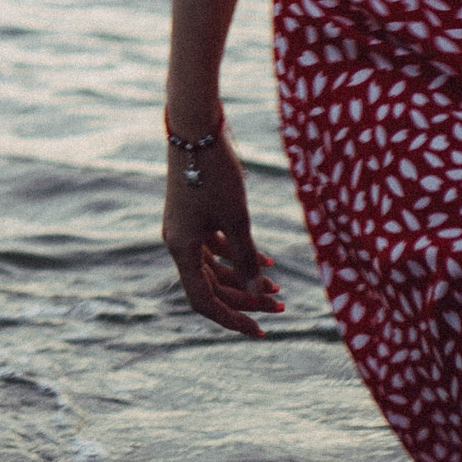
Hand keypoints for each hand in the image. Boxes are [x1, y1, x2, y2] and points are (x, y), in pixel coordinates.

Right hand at [161, 133, 282, 336]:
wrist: (196, 130)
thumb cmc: (215, 174)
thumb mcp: (237, 219)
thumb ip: (246, 258)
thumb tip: (258, 291)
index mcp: (181, 248)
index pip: (204, 301)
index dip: (232, 319)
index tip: (260, 331)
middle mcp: (179, 243)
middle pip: (212, 286)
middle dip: (246, 298)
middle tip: (281, 306)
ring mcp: (186, 228)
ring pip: (215, 268)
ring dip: (245, 278)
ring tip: (279, 287)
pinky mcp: (194, 215)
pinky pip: (216, 246)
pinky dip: (239, 256)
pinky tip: (268, 261)